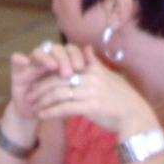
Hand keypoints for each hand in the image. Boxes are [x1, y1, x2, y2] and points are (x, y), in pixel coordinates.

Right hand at [8, 39, 77, 121]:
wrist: (36, 114)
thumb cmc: (57, 102)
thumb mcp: (72, 92)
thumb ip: (82, 79)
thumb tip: (99, 67)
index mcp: (62, 61)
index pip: (70, 50)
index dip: (76, 55)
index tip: (81, 67)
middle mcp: (48, 59)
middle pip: (56, 49)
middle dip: (63, 58)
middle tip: (69, 71)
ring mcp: (33, 63)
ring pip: (39, 51)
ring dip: (46, 58)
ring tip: (52, 66)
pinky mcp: (18, 70)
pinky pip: (16, 59)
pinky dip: (19, 58)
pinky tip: (25, 62)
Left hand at [26, 46, 158, 137]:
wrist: (134, 115)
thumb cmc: (121, 97)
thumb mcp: (108, 76)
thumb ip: (94, 63)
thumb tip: (86, 48)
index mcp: (93, 69)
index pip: (64, 67)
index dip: (48, 74)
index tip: (37, 80)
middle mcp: (90, 78)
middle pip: (57, 79)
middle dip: (40, 88)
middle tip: (29, 95)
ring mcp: (90, 92)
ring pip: (58, 93)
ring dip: (42, 101)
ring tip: (33, 107)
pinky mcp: (90, 107)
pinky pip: (65, 108)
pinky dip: (51, 112)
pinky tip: (42, 116)